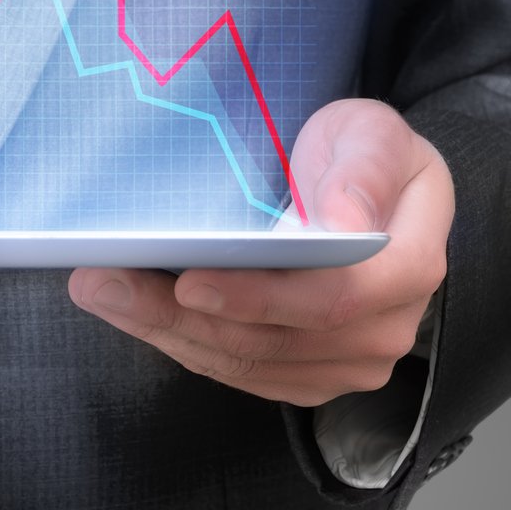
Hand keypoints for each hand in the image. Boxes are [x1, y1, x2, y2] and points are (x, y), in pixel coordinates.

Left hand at [67, 99, 450, 406]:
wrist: (364, 192)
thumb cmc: (363, 156)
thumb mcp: (372, 133)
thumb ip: (364, 170)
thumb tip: (346, 224)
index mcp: (410, 264)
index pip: (335, 297)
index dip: (260, 297)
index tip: (189, 280)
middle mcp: (386, 327)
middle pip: (275, 340)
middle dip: (179, 316)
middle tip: (103, 281)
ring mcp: (348, 362)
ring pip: (246, 363)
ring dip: (164, 332)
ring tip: (100, 292)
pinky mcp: (308, 376)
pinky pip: (238, 373)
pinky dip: (180, 343)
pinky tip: (132, 311)